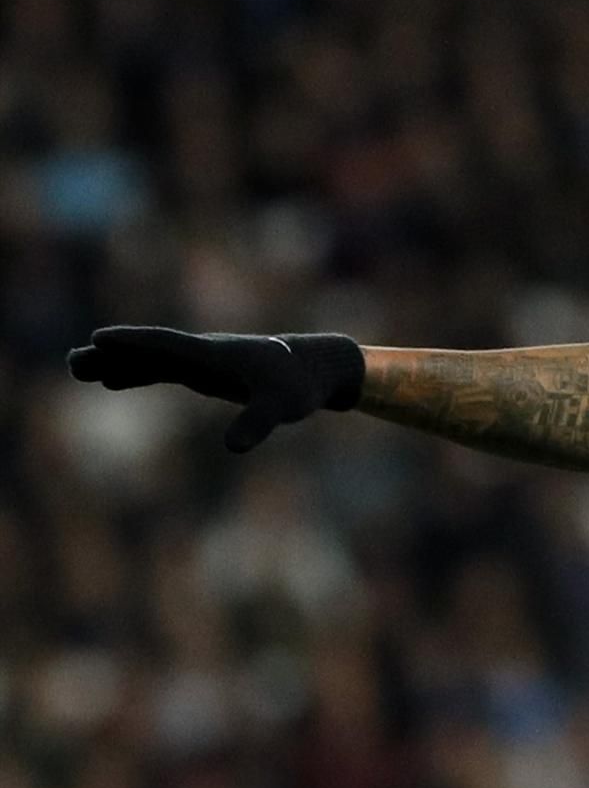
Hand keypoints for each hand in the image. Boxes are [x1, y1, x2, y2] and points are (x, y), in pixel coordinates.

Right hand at [68, 327, 364, 451]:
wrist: (316, 369)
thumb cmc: (300, 385)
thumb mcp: (282, 407)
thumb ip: (258, 424)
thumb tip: (233, 449)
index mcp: (214, 354)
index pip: (167, 344)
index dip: (135, 342)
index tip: (100, 338)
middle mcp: (202, 353)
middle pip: (149, 351)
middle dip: (112, 355)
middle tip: (73, 360)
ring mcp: (201, 361)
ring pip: (151, 361)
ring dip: (117, 364)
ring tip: (78, 368)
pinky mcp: (205, 372)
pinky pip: (163, 370)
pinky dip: (137, 373)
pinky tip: (114, 379)